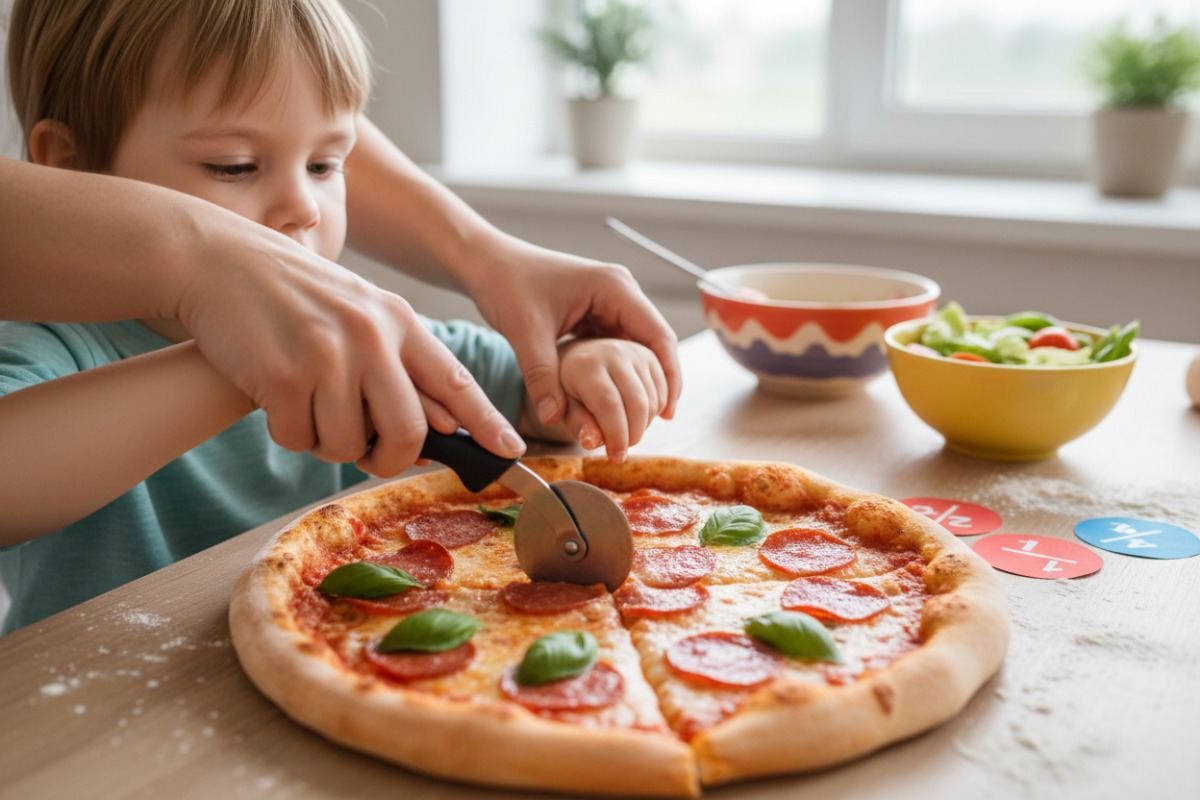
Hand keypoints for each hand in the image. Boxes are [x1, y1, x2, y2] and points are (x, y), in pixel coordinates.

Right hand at [176, 210, 524, 476]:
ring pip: (347, 444)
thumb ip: (399, 363)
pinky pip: (298, 439)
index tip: (512, 450)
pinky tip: (275, 397)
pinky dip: (288, 432)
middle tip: (366, 455)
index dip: (486, 422)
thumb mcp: (358, 313)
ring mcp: (327, 355)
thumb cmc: (291, 295)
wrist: (217, 260)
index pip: (455, 381)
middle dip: (388, 458)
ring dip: (326, 442)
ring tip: (307, 405)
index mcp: (398, 320)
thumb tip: (442, 425)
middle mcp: (371, 336)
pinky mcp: (282, 375)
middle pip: (406, 432)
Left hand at [463, 237, 681, 432]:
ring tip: (640, 418)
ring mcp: (609, 303)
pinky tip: (617, 400)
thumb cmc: (507, 283)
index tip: (668, 411)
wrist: (487, 263)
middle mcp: (619, 292)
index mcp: (615, 287)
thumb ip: (542, 376)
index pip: (659, 335)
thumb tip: (553, 418)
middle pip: (654, 343)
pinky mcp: (595, 313)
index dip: (670, 375)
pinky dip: (620, 373)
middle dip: (657, 382)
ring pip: (637, 348)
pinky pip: (617, 348)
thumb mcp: (525, 331)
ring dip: (640, 380)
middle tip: (656, 422)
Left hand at [552, 338, 667, 461]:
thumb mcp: (536, 380)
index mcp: (584, 361)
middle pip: (639, 403)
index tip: (615, 456)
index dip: (616, 435)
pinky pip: (664, 386)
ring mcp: (635, 350)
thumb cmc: (549, 360)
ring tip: (624, 431)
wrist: (561, 328)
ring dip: (646, 423)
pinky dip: (657, 409)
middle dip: (635, 433)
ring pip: (656, 397)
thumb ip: (555, 404)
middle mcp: (614, 351)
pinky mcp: (648, 352)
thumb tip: (587, 440)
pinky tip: (639, 418)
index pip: (609, 404)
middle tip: (620, 450)